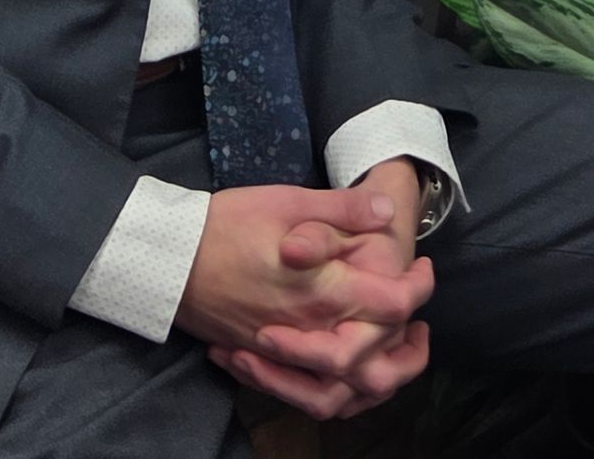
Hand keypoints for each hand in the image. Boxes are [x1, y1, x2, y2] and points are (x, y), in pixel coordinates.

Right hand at [210, 160, 431, 420]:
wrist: (170, 258)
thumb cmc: (230, 223)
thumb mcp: (289, 201)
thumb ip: (342, 209)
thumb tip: (386, 213)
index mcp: (325, 290)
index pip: (392, 304)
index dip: (418, 288)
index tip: (423, 269)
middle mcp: (311, 331)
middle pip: (377, 363)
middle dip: (407, 349)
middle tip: (418, 319)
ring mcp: (286, 351)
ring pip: (343, 391)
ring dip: (373, 377)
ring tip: (387, 351)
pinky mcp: (263, 359)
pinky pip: (307, 392)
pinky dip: (332, 388)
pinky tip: (340, 365)